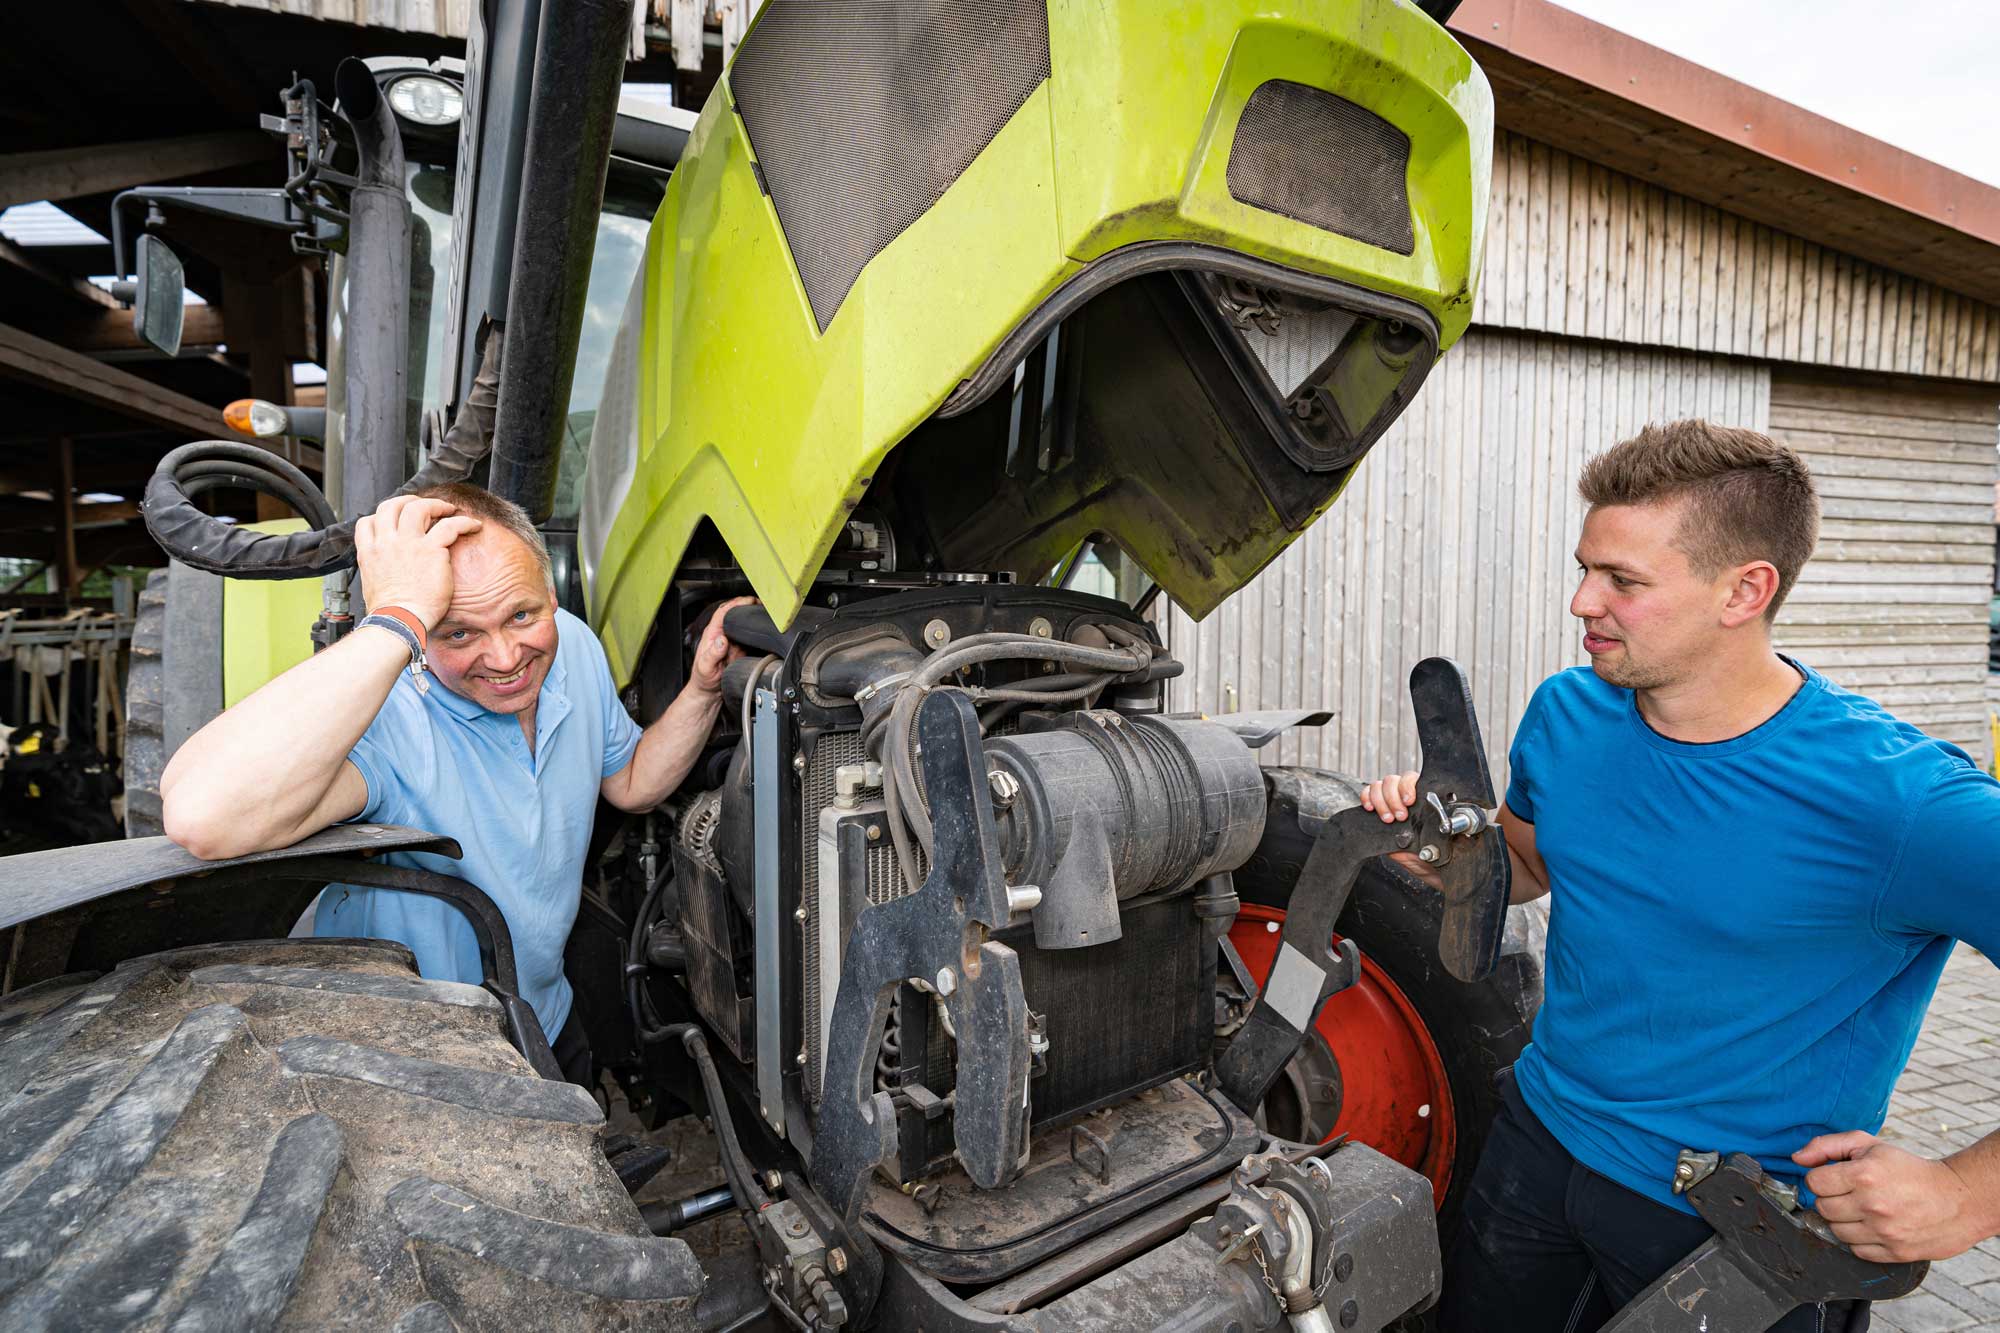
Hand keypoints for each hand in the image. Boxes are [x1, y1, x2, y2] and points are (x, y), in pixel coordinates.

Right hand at [354, 495, 481, 630]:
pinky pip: (450, 525)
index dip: (383, 516)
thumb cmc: (390, 614)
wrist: (398, 622)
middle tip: (425, 506)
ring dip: (435, 505)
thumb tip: (390, 574)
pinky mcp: (431, 549)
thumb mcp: (373, 586)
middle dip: (409, 501)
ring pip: (419, 507)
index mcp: (370, 553)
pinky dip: (464, 522)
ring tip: (449, 510)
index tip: (397, 519)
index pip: (368, 522)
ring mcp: (408, 543)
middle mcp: (386, 543)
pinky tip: (473, 526)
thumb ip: (380, 572)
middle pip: (392, 506)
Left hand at [688, 596, 755, 695]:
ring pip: (744, 623)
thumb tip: (722, 639)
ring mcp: (732, 641)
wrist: (708, 692)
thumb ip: (713, 653)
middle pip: (735, 614)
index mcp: (712, 634)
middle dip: (748, 605)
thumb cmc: (703, 680)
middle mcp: (723, 634)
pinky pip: (750, 636)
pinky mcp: (740, 649)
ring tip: (766, 612)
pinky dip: (758, 631)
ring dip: (754, 617)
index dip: (736, 603)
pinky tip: (765, 629)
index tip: (748, 601)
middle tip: (762, 604)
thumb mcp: (705, 667)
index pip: (723, 612)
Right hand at [1360, 769, 1443, 890]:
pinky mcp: (1377, 812)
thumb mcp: (1448, 840)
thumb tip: (1451, 819)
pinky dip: (1367, 799)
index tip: (1409, 801)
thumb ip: (1450, 828)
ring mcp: (1391, 803)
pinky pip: (1367, 795)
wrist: (1426, 868)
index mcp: (1426, 798)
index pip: (1412, 779)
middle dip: (1393, 798)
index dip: (1408, 786)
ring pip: (1379, 786)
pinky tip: (1371, 809)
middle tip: (1399, 817)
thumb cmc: (1439, 853)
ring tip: (1388, 819)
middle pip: (1392, 781)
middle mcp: (1407, 797)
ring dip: (1380, 801)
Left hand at [1795, 1132, 1993, 1261]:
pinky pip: (1856, 1250)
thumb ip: (1828, 1146)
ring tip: (1864, 1209)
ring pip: (1835, 1231)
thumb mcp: (1870, 1145)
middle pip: (1822, 1207)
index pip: (1814, 1182)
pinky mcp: (1893, 1252)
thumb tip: (1797, 1158)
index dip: (1822, 1178)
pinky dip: (1860, 1239)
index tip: (1836, 1177)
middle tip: (1851, 1193)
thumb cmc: (1910, 1169)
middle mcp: (1871, 1205)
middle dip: (1831, 1198)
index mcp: (1863, 1175)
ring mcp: (1883, 1232)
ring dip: (1844, 1220)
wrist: (1958, 1199)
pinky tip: (1874, 1225)